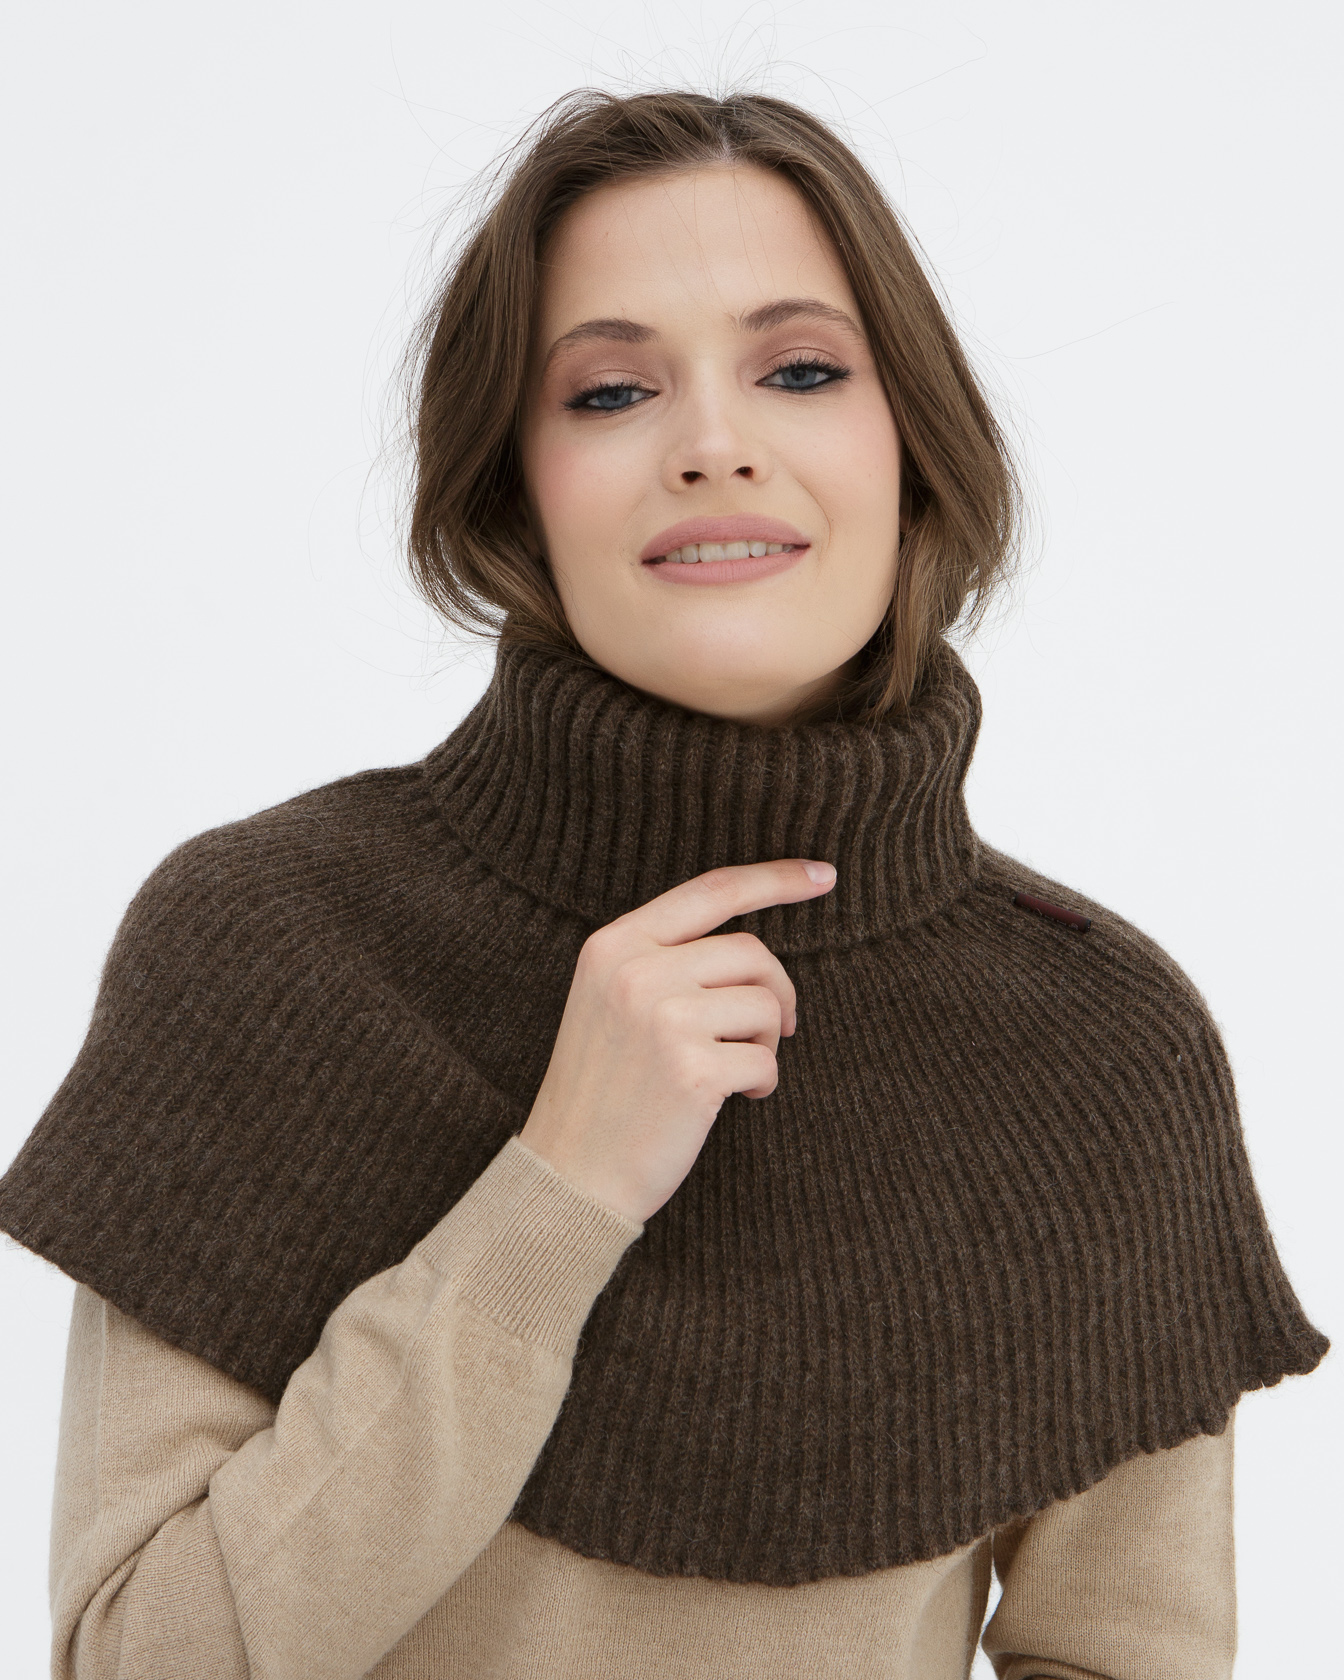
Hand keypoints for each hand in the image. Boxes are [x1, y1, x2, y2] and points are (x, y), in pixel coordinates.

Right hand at [518, 859, 835, 1223]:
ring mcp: (663, 1018)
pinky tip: (731, 1100)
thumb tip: (755, 949)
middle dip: (776, 991)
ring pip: (766, 1005)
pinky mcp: (692, 1069)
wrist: (569, 1172)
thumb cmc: (603, 1088)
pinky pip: (765, 1061)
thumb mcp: (610, 1000)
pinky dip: (761, 1084)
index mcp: (614, 945)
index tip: (825, 875)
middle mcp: (636, 971)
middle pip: (751, 952)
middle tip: (773, 1032)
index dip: (776, 879)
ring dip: (766, 1043)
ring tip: (733, 1071)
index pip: (711, 891)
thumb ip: (665, 960)